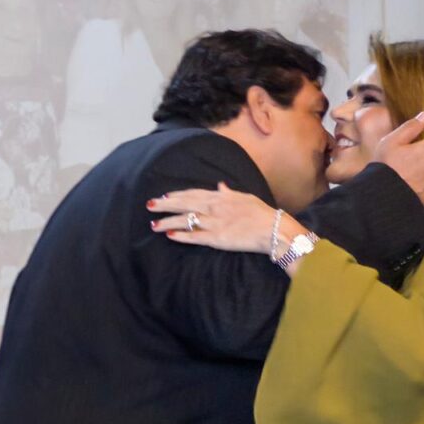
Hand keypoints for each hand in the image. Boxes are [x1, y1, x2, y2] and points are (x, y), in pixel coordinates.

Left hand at [147, 184, 301, 253]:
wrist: (273, 229)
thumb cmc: (263, 213)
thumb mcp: (246, 198)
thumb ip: (229, 192)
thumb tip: (221, 185)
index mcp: (221, 197)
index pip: (193, 193)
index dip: (177, 195)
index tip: (164, 195)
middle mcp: (214, 207)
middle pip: (184, 204)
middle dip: (165, 204)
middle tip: (150, 205)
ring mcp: (215, 223)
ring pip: (185, 220)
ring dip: (167, 221)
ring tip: (153, 225)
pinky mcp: (217, 238)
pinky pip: (195, 236)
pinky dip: (181, 235)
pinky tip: (169, 235)